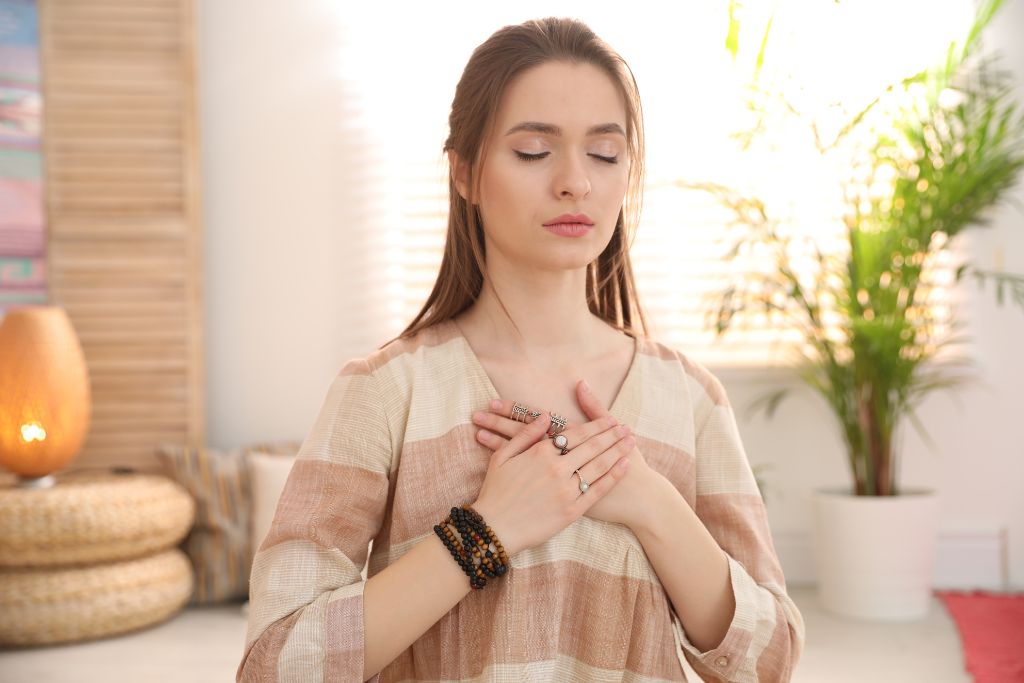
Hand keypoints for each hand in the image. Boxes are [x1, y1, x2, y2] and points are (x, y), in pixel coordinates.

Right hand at [470, 411, 633, 557]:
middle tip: (627, 427)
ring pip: (599, 465)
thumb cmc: (495, 491)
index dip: (596, 425)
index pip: (576, 433)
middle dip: (612, 435)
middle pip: (592, 446)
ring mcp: (566, 490)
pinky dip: (613, 476)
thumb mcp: (502, 456)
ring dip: (617, 451)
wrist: (494, 528)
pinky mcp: (572, 510)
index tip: (610, 419)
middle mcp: (557, 468)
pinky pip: (597, 489)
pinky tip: (624, 466)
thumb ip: (526, 434)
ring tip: (631, 442)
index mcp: (541, 452)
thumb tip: (546, 416)